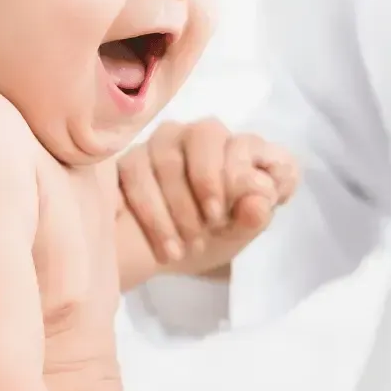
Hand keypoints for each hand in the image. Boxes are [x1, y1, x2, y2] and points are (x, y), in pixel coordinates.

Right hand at [117, 117, 297, 278]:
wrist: (166, 256)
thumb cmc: (213, 238)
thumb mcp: (236, 235)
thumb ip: (253, 218)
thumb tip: (258, 202)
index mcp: (241, 151)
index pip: (249, 144)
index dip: (243, 174)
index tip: (237, 211)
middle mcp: (204, 137)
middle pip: (206, 133)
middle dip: (207, 180)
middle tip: (212, 222)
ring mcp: (165, 143)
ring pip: (168, 158)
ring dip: (179, 208)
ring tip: (185, 248)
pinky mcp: (132, 160)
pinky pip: (137, 173)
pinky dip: (152, 213)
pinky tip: (164, 244)